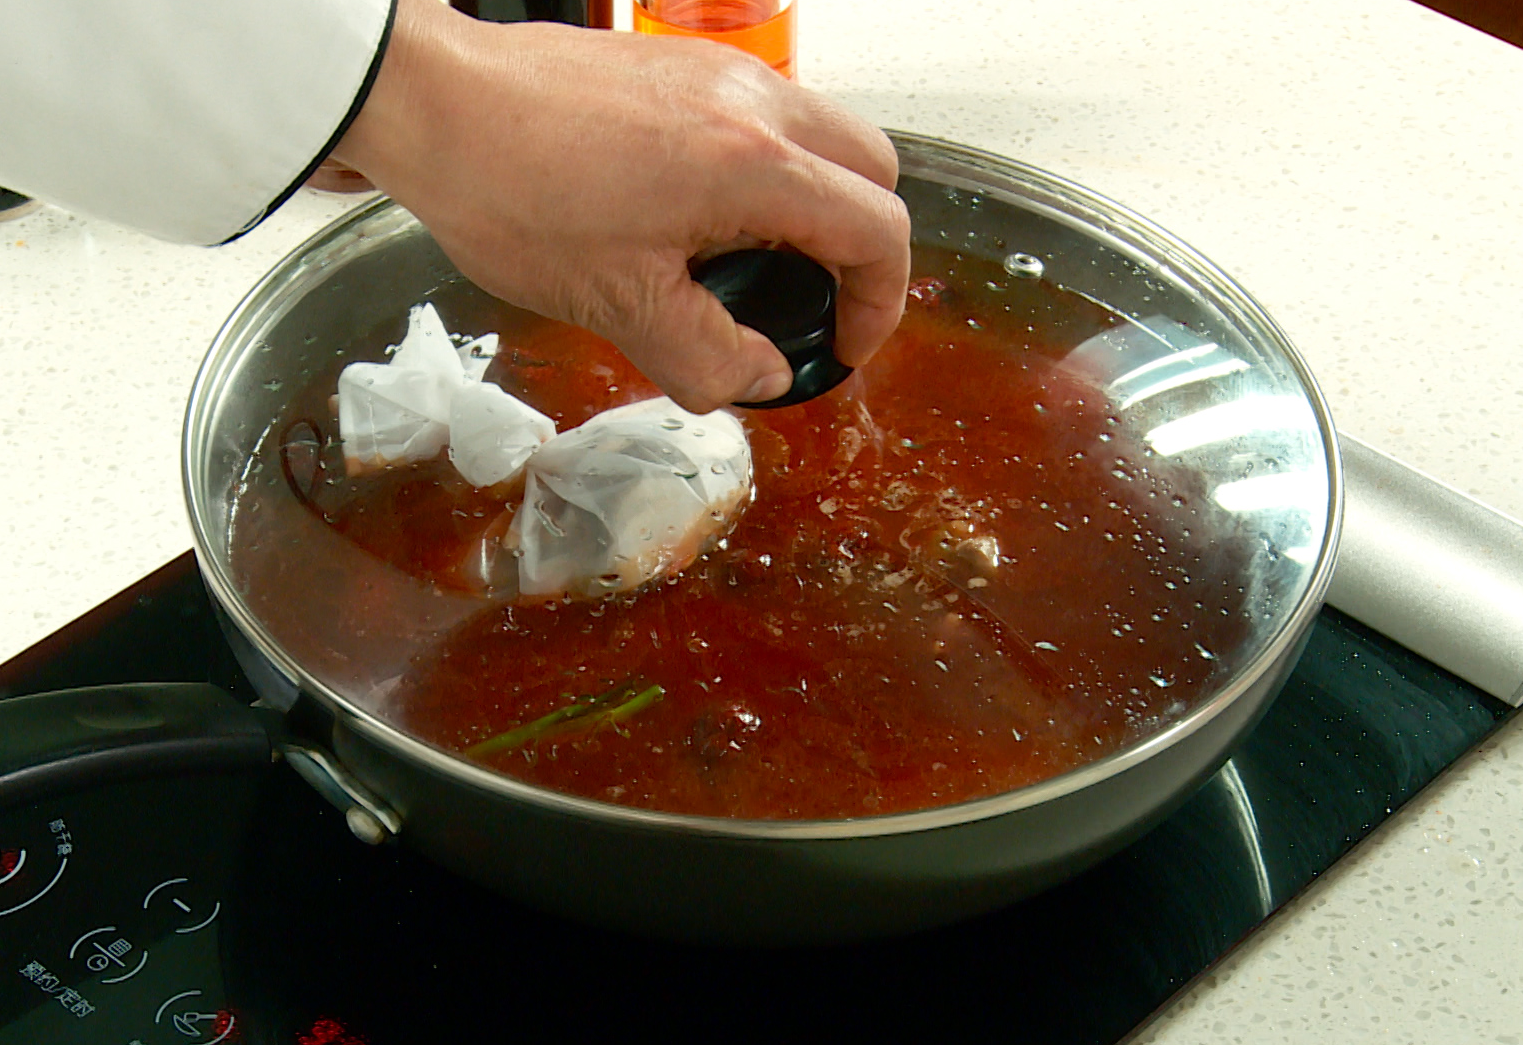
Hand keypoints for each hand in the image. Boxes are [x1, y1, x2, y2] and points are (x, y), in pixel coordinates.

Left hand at [332, 0, 909, 412]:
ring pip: (820, 138)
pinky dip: (767, 171)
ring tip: (753, 266)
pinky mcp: (679, 65)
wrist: (430, 102)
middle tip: (814, 305)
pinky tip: (699, 218)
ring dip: (814, 206)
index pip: (879, 230)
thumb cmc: (512, 188)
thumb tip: (761, 376)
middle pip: (872, 170)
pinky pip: (764, 117)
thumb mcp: (618, 303)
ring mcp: (719, 73)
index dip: (879, 304)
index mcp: (756, 165)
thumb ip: (708, 357)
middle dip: (863, 248)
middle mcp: (755, 103)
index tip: (841, 347)